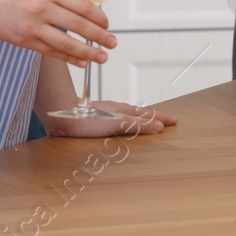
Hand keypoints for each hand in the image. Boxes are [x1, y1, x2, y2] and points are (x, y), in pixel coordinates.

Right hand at [0, 0, 114, 67]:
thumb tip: (85, 14)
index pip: (83, 6)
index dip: (99, 18)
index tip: (107, 25)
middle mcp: (42, 8)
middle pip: (79, 25)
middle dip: (100, 36)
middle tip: (113, 43)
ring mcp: (32, 26)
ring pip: (67, 43)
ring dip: (88, 52)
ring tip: (102, 57)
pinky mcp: (23, 41)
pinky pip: (51, 52)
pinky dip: (69, 58)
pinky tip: (82, 62)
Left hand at [42, 102, 176, 138]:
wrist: (60, 115)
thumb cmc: (85, 121)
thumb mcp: (115, 124)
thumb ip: (136, 125)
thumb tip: (158, 126)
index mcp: (122, 110)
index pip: (148, 114)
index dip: (161, 118)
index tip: (174, 121)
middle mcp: (115, 109)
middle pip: (140, 112)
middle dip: (154, 117)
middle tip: (166, 121)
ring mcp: (105, 112)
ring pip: (128, 114)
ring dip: (140, 118)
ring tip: (147, 122)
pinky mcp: (94, 117)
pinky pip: (117, 118)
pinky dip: (126, 121)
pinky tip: (118, 124)